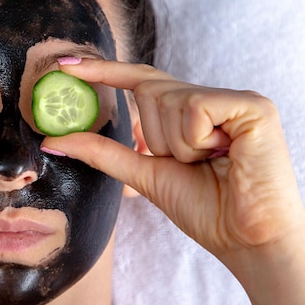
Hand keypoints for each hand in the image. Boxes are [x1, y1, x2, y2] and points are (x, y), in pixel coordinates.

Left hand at [42, 59, 304, 258]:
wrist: (245, 239)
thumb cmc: (203, 208)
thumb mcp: (143, 173)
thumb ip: (101, 151)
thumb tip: (52, 140)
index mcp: (187, 113)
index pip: (139, 81)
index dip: (103, 71)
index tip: (65, 65)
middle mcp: (209, 99)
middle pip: (149, 92)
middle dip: (156, 138)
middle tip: (190, 165)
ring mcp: (232, 100)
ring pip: (169, 101)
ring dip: (178, 146)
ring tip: (210, 164)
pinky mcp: (251, 106)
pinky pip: (194, 109)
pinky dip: (195, 140)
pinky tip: (224, 155)